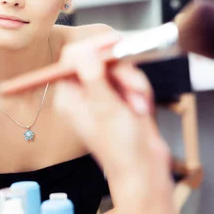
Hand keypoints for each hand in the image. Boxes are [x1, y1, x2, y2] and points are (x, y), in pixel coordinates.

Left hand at [54, 32, 181, 213]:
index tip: (114, 43)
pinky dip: (140, 91)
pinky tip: (142, 110)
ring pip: (120, 68)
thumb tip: (84, 51)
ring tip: (138, 108)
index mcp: (69, 96)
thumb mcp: (106, 109)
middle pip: (100, 59)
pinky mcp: (121, 96)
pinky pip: (132, 79)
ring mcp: (103, 94)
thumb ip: (93, 76)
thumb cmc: (121, 148)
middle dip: (122, 73)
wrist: (144, 169)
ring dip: (134, 84)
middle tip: (133, 88)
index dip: (94, 47)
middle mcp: (83, 92)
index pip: (72, 57)